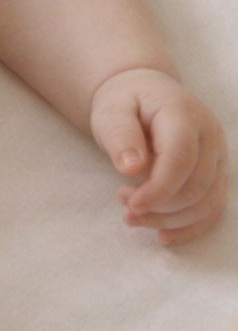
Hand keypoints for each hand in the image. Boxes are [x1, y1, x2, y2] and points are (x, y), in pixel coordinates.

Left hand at [90, 67, 229, 247]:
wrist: (145, 94)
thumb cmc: (126, 103)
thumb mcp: (111, 111)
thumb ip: (119, 134)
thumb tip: (131, 167)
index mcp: (183, 113)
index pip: (182, 157)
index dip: (159, 188)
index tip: (130, 203)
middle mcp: (210, 135)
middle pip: (197, 185)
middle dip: (160, 206)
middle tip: (123, 202)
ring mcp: (218, 156)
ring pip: (208, 202)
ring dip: (170, 219)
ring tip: (131, 215)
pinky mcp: (217, 174)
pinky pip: (213, 209)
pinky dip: (189, 227)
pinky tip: (162, 236)